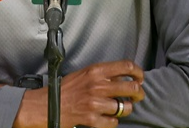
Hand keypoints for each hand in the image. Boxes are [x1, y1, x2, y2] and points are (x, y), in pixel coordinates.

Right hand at [14, 60, 144, 127]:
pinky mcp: (92, 119)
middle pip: (132, 88)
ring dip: (125, 109)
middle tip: (137, 95)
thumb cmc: (66, 89)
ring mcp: (96, 103)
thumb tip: (122, 77)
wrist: (48, 105)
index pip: (126, 66)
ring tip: (120, 108)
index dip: (138, 72)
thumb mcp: (84, 74)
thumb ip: (102, 74)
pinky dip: (112, 121)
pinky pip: (114, 122)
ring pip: (125, 107)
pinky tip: (106, 117)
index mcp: (96, 70)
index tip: (140, 77)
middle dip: (139, 93)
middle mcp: (98, 85)